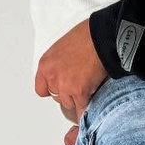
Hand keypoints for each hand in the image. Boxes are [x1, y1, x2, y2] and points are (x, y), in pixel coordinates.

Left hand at [34, 18, 108, 144]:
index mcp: (46, 64)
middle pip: (58, 97)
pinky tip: (95, 95)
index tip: (62, 88)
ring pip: (70, 104)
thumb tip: (66, 72)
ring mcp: (65, 86)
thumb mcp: (63, 47)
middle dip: (69, 93)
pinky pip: (82, 108)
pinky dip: (89, 105)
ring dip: (79, 99)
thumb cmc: (88, 37)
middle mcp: (52, 77)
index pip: (42, 89)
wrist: (102, 37)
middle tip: (81, 83)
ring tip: (90, 87)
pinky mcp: (79, 92)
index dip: (54, 89)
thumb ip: (60, 64)